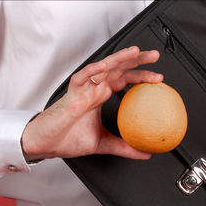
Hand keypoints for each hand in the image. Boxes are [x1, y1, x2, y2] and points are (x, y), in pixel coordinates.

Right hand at [21, 46, 161, 160]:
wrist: (46, 143)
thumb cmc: (67, 138)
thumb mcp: (103, 143)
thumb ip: (124, 147)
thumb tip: (145, 152)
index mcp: (101, 96)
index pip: (125, 80)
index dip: (141, 76)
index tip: (159, 78)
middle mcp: (94, 88)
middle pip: (119, 68)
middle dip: (137, 60)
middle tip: (155, 56)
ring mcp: (84, 88)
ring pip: (103, 67)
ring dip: (120, 58)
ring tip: (136, 52)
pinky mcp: (71, 93)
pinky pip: (83, 77)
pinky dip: (93, 70)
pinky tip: (105, 65)